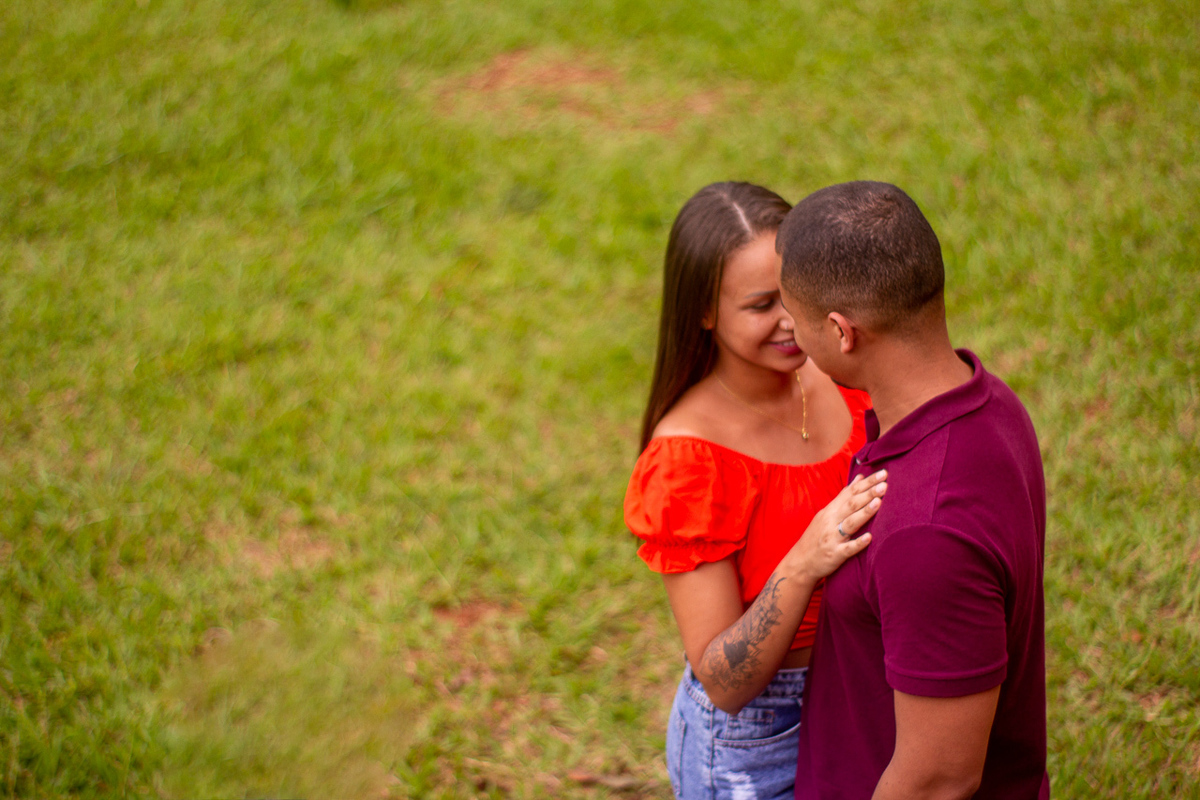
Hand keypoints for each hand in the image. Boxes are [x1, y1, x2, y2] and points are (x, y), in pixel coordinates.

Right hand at [778, 470, 886, 584]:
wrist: (800, 562)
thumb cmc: (817, 536)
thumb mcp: (827, 513)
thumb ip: (844, 497)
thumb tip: (860, 478)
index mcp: (831, 510)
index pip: (850, 492)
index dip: (867, 482)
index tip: (882, 473)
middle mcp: (831, 521)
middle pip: (851, 504)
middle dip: (868, 493)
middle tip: (885, 483)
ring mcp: (832, 538)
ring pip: (850, 523)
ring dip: (864, 512)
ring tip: (879, 501)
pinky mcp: (834, 554)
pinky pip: (847, 549)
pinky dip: (858, 543)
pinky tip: (870, 538)